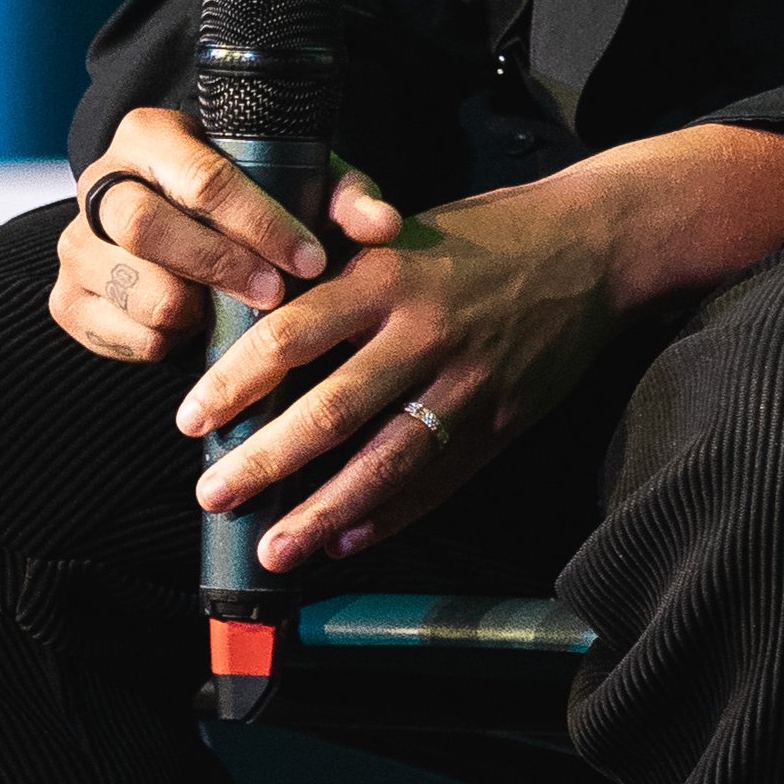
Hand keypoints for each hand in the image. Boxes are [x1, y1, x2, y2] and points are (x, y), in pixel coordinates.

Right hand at [50, 105, 399, 362]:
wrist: (192, 232)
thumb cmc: (255, 203)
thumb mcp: (302, 189)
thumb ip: (345, 199)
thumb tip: (385, 226)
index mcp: (152, 134)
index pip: (202, 177)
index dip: (260, 224)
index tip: (310, 260)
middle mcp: (100, 180)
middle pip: (147, 225)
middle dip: (218, 266)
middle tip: (274, 294)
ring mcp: (76, 242)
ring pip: (129, 284)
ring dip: (190, 308)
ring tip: (229, 312)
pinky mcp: (67, 299)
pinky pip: (112, 333)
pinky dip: (159, 342)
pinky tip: (193, 331)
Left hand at [175, 123, 783, 571]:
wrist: (593, 244)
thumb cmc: (486, 233)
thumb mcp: (404, 234)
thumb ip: (341, 283)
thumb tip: (261, 342)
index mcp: (387, 276)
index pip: (290, 334)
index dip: (234, 383)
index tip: (190, 420)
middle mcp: (422, 331)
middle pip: (328, 411)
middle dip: (264, 462)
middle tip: (213, 495)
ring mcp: (465, 383)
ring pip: (383, 461)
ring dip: (322, 513)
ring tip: (274, 550)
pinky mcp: (500, 420)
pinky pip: (436, 480)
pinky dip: (390, 517)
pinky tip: (349, 541)